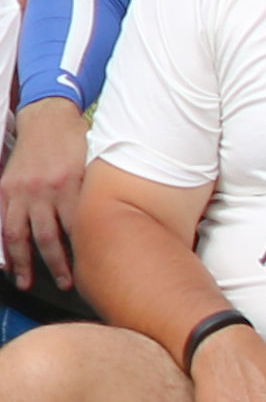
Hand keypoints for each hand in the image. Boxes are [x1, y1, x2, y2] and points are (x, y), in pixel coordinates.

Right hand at [0, 99, 88, 290]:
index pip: (77, 228)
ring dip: (24, 263)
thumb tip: (118, 222)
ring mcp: (22, 191)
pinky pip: (3, 222)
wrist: (47, 116)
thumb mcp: (95, 163)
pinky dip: (4, 245)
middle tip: (66, 285)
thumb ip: (98, 192)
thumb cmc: (77, 141)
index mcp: (70, 184)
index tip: (92, 271)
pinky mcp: (6, 188)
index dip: (83, 252)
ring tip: (27, 283)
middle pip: (49, 238)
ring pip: (20, 235)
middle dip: (57, 265)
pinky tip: (8, 263)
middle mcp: (44, 190)